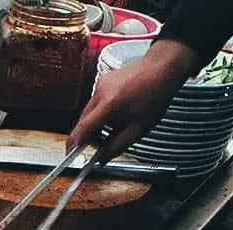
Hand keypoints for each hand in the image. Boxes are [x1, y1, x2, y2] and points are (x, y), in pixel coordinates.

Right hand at [68, 40, 198, 162]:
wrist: (162, 68)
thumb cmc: (155, 94)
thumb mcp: (139, 128)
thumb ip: (118, 146)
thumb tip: (103, 158)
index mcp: (109, 104)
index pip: (82, 129)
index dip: (74, 144)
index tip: (70, 154)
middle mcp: (100, 92)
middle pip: (83, 121)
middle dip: (89, 136)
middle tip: (101, 146)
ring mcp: (99, 85)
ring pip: (89, 112)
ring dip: (96, 124)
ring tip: (117, 125)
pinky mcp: (102, 81)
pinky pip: (95, 102)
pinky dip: (101, 112)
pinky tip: (117, 112)